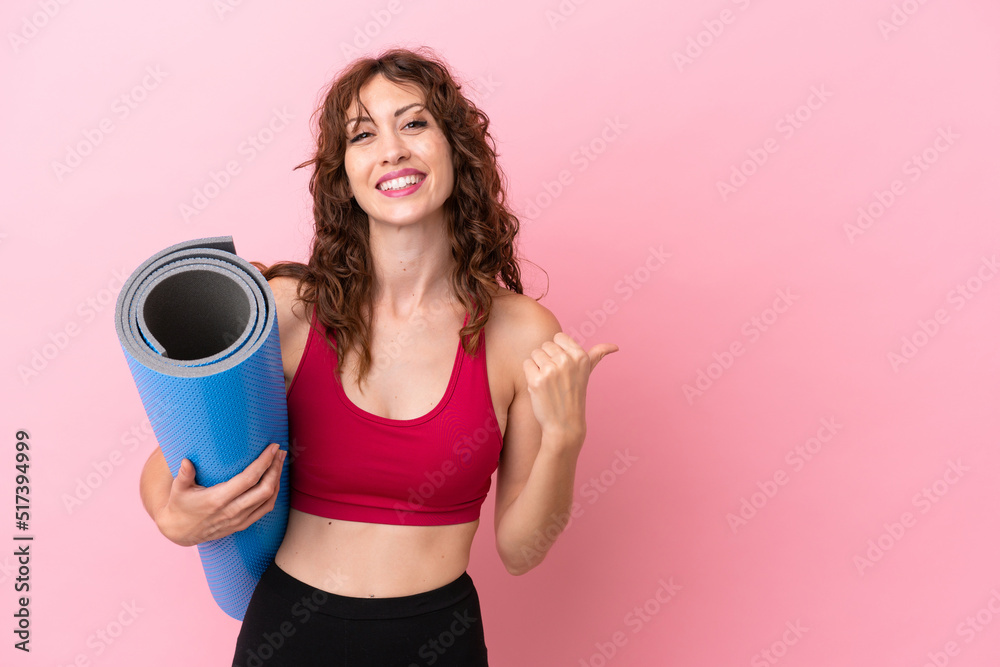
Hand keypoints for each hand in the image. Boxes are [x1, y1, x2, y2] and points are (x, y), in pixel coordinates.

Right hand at [154, 443, 285, 546]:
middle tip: (280, 452)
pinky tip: (275, 481)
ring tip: (280, 462)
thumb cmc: (180, 506)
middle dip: (276, 469)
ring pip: (268, 499)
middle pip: (264, 489)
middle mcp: (232, 511)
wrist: (181, 533)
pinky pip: (265, 509)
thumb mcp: (178, 490)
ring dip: (277, 480)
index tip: (273, 448)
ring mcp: (239, 520)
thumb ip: (183, 475)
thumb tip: (186, 461)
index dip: (264, 462)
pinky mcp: (243, 525)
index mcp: (217, 500)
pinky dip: (274, 494)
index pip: (248, 479)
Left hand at [523, 333, 618, 449]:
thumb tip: (615, 346)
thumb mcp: (588, 372)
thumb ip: (598, 355)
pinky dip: (530, 374)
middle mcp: (567, 361)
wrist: (565, 424)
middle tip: (556, 378)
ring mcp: (551, 370)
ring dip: (538, 366)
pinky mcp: (536, 380)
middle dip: (547, 359)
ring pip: (535, 353)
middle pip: (545, 345)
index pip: (558, 337)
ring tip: (548, 382)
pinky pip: (526, 364)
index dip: (558, 351)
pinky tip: (539, 386)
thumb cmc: (575, 396)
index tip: (563, 367)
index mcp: (580, 356)